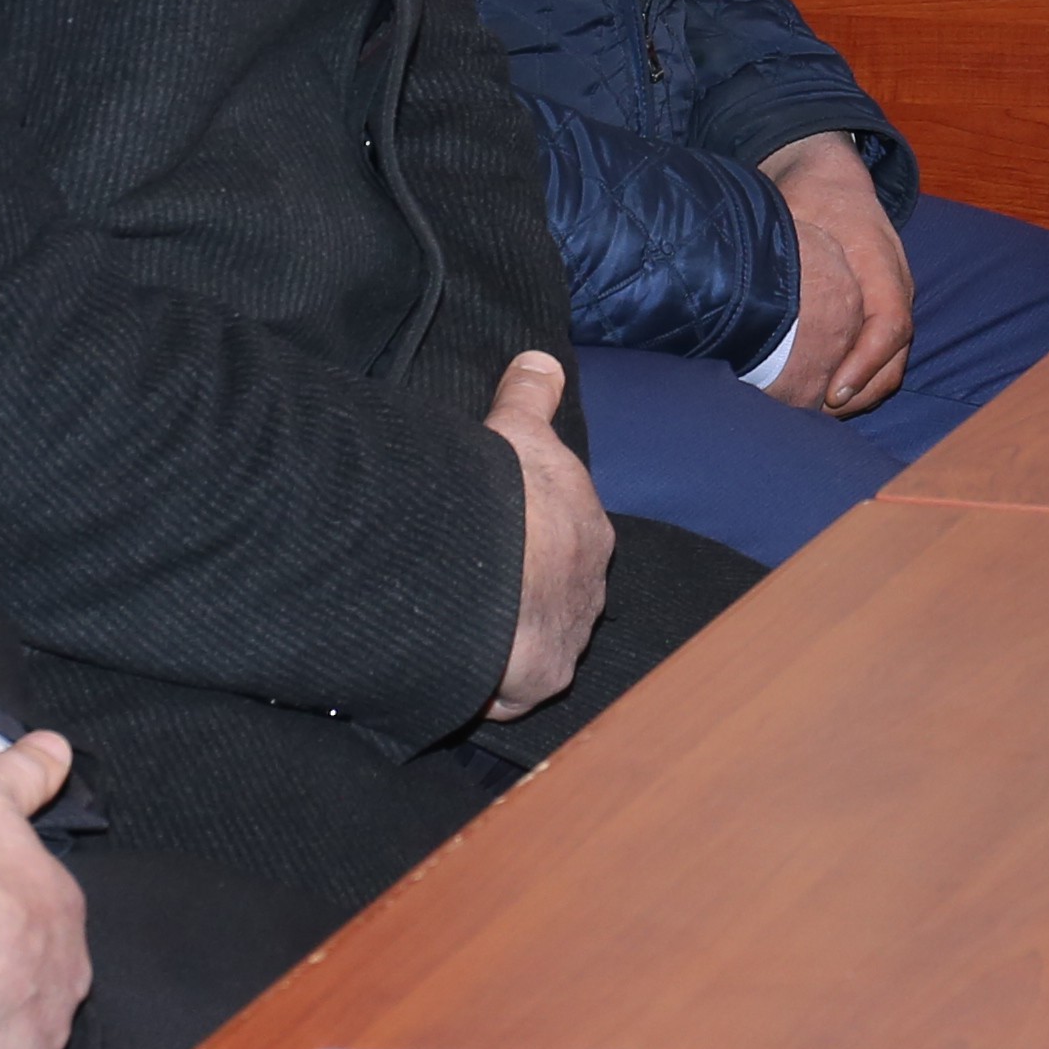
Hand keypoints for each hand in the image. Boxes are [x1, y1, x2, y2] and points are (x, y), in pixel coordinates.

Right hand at [486, 352, 613, 718]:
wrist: (491, 560)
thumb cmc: (505, 489)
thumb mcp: (518, 429)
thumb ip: (530, 396)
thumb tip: (541, 358)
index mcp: (590, 533)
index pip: (568, 541)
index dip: (537, 542)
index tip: (506, 544)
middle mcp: (591, 590)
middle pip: (559, 596)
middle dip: (529, 595)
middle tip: (478, 589)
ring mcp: (568, 639)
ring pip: (539, 644)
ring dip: (509, 642)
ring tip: (463, 633)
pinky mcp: (538, 680)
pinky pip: (511, 690)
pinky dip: (487, 687)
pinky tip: (457, 675)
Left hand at [759, 133, 916, 414]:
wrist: (830, 176)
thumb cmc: (810, 194)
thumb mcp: (794, 210)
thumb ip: (779, 247)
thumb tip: (745, 289)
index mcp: (879, 258)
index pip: (890, 321)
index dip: (865, 362)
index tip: (832, 392)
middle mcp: (895, 282)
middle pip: (898, 352)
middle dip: (864, 391)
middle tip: (820, 416)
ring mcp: (892, 297)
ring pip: (893, 359)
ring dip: (863, 392)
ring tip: (820, 414)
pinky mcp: (880, 309)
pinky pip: (881, 353)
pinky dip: (859, 379)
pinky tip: (825, 395)